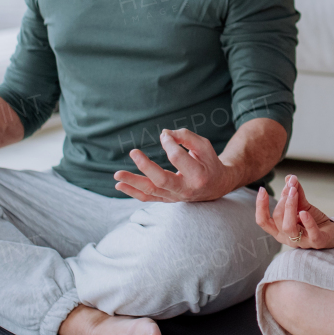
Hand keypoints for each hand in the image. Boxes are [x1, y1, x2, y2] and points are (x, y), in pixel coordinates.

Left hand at [113, 128, 237, 201]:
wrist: (217, 186)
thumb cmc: (208, 161)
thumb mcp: (203, 146)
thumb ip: (185, 137)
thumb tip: (163, 134)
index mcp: (198, 175)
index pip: (178, 157)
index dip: (169, 143)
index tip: (165, 136)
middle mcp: (186, 190)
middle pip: (162, 180)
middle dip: (145, 166)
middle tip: (133, 152)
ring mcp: (175, 197)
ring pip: (151, 191)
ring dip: (132, 182)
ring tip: (117, 175)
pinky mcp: (167, 199)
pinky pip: (148, 198)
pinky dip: (133, 192)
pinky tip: (119, 186)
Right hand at [254, 174, 333, 249]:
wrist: (333, 232)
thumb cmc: (313, 220)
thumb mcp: (302, 205)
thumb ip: (295, 192)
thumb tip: (289, 177)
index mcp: (280, 230)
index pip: (263, 220)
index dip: (260, 206)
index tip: (262, 189)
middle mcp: (287, 237)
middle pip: (278, 218)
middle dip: (283, 199)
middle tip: (291, 186)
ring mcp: (302, 241)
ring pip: (289, 227)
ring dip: (290, 207)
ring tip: (294, 192)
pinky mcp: (317, 242)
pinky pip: (311, 234)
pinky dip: (308, 223)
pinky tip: (305, 212)